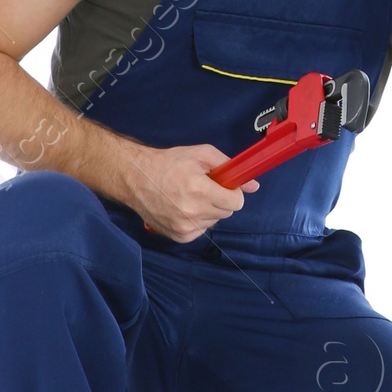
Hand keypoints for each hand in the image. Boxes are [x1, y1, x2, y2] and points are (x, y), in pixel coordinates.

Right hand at [119, 142, 255, 242]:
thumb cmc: (169, 163)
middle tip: (204, 188)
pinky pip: (201, 230)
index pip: (236, 203)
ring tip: (190, 197)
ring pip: (214, 221)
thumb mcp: (202, 154)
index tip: (224, 186)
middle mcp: (192, 212)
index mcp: (199, 190)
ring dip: (208, 210)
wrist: (137, 178)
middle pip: (227, 212)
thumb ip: (229, 167)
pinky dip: (198, 220)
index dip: (233, 193)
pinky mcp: (179, 236)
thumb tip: (253, 185)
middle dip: (221, 200)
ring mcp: (184, 227)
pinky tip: (184, 208)